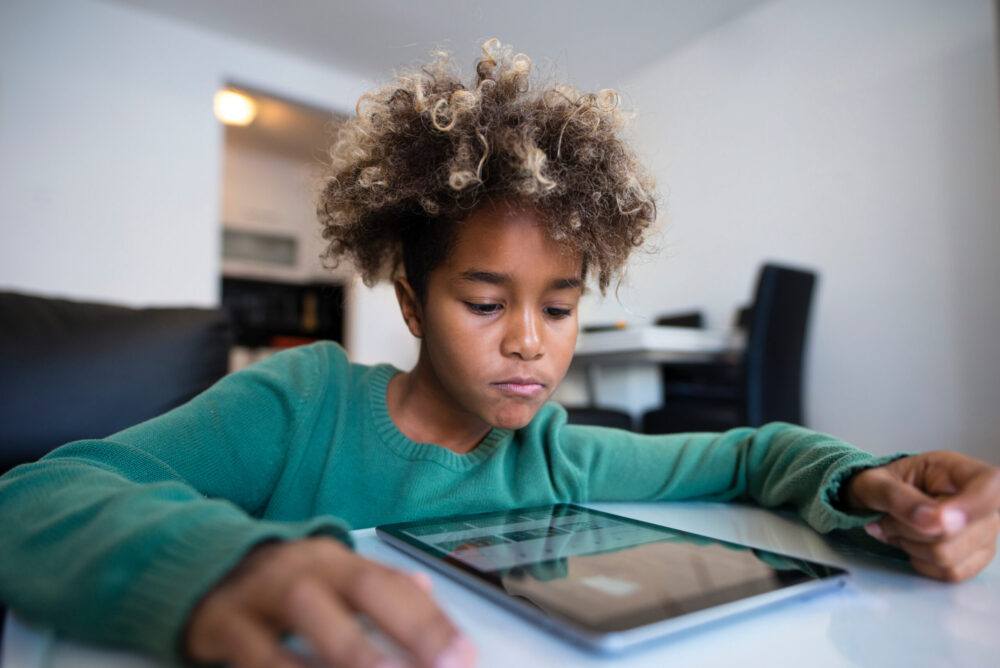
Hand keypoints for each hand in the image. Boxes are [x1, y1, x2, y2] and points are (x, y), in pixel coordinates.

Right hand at [184, 537, 476, 667]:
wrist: (190, 566)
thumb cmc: (276, 584)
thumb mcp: (327, 577)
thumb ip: (376, 586)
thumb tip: (426, 590)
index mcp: (337, 558)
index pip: (396, 584)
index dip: (434, 620)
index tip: (464, 656)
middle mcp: (305, 568)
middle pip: (365, 589)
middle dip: (409, 629)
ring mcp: (262, 592)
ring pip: (313, 617)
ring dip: (353, 654)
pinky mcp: (222, 623)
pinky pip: (259, 654)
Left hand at [842, 451, 999, 581]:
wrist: (871, 504)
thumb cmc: (878, 486)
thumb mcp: (875, 483)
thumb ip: (899, 497)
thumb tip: (931, 521)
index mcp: (957, 470)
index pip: (991, 484)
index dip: (971, 506)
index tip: (939, 518)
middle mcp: (980, 501)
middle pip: (958, 532)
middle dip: (911, 530)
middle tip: (889, 518)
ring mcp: (984, 531)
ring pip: (950, 557)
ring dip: (911, 546)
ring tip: (897, 530)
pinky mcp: (976, 557)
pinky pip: (950, 573)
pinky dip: (921, 563)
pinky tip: (910, 545)